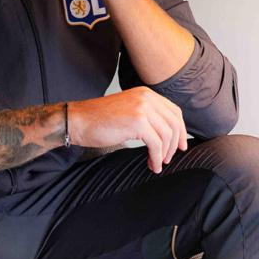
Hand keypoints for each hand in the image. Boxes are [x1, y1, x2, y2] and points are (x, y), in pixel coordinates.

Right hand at [67, 87, 187, 173]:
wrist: (78, 121)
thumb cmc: (98, 120)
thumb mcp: (128, 110)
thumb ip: (146, 116)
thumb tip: (165, 134)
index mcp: (146, 93)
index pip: (174, 111)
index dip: (181, 130)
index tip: (180, 145)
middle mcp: (146, 98)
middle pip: (174, 123)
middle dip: (175, 143)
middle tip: (170, 157)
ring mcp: (143, 109)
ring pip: (167, 135)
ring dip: (165, 153)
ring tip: (158, 163)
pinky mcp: (138, 123)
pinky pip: (156, 144)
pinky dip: (157, 157)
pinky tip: (152, 164)